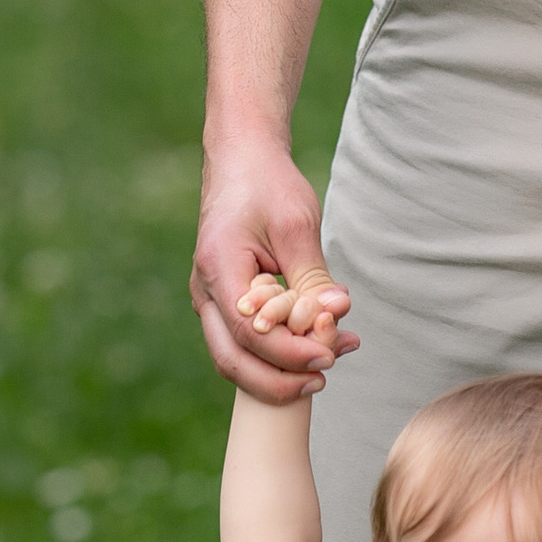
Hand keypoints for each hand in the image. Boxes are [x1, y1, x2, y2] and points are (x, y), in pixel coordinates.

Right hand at [193, 141, 357, 401]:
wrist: (242, 161)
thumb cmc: (268, 187)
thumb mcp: (296, 226)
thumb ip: (313, 277)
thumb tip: (337, 316)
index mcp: (217, 269)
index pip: (249, 333)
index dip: (289, 353)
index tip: (329, 356)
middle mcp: (204, 292)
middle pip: (232, 359)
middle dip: (278, 380)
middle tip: (324, 377)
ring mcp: (210, 300)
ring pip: (236, 357)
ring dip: (280, 369)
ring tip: (330, 360)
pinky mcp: (225, 302)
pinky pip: (245, 341)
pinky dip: (278, 351)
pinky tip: (319, 342)